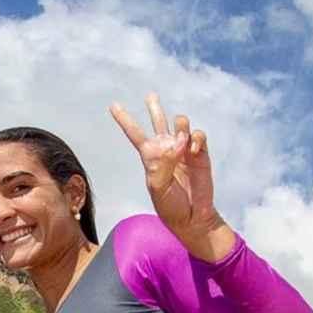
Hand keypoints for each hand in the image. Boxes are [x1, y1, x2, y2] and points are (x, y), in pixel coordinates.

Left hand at [110, 92, 232, 260]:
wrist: (192, 216)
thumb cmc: (169, 205)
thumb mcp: (157, 186)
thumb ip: (163, 163)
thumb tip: (177, 143)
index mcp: (150, 157)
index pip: (135, 134)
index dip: (124, 119)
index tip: (112, 105)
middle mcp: (166, 149)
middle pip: (158, 121)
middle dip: (154, 107)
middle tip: (150, 95)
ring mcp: (183, 149)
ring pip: (180, 123)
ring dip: (180, 126)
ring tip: (181, 140)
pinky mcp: (200, 153)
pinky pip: (198, 135)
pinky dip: (196, 138)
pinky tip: (193, 149)